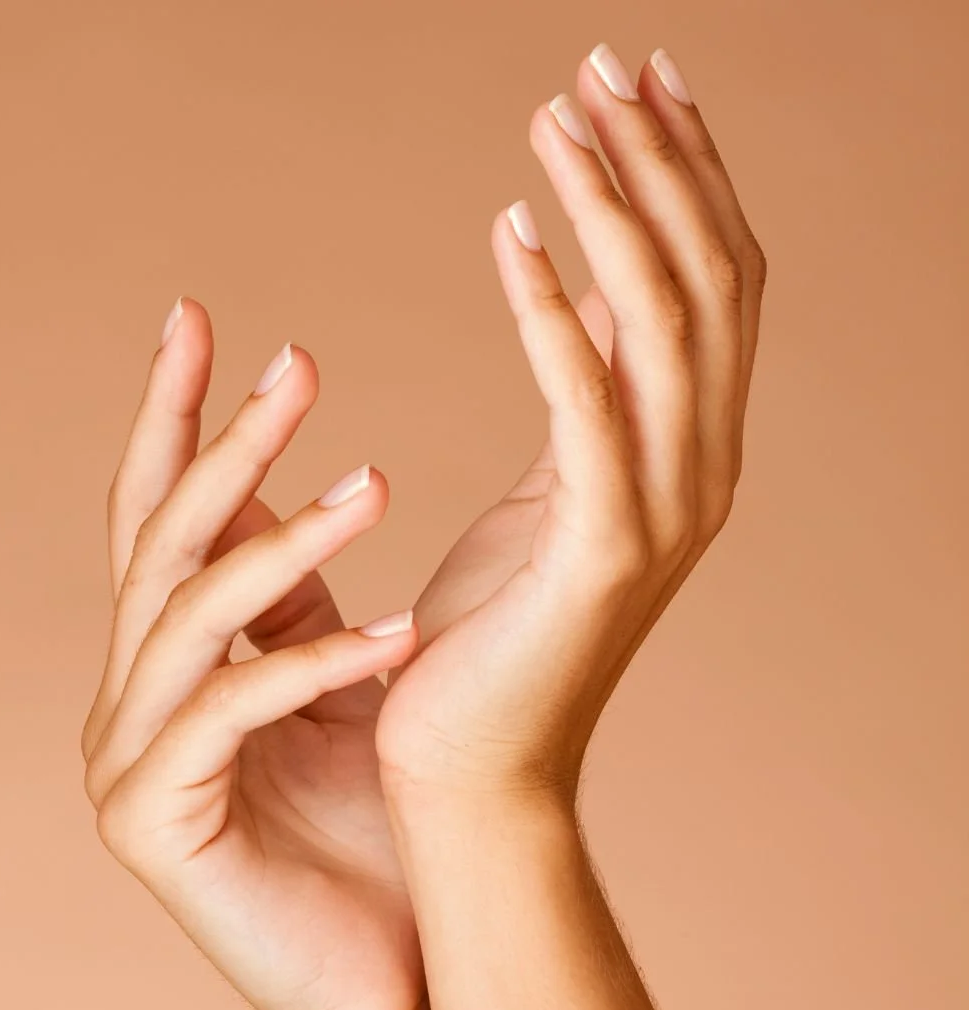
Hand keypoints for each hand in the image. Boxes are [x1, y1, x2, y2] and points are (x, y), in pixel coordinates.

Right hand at [82, 302, 440, 1009]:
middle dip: (226, 445)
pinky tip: (400, 635)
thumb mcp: (340, 671)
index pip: (164, 509)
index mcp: (179, 654)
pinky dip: (314, 663)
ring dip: (285, 541)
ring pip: (188, 612)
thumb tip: (329, 478)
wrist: (393, 961)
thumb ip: (303, 591)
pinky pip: (230, 713)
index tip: (197, 318)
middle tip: (296, 364)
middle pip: (163, 539)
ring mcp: (129, 758)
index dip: (175, 413)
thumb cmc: (378, 812)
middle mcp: (135, 693)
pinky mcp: (154, 821)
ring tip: (378, 485)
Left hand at [378, 46, 766, 798]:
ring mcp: (665, 510)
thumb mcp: (546, 497)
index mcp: (686, 455)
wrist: (472, 767)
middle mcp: (700, 469)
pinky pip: (586, 401)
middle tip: (603, 65)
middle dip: (660, 163)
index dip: (688, 180)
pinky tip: (509, 231)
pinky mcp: (602, 549)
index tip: (640, 88)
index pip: (710, 288)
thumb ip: (582, 408)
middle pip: (704, 281)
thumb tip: (582, 313)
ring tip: (557, 116)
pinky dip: (552, 309)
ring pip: (662, 323)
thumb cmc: (490, 634)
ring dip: (614, 207)